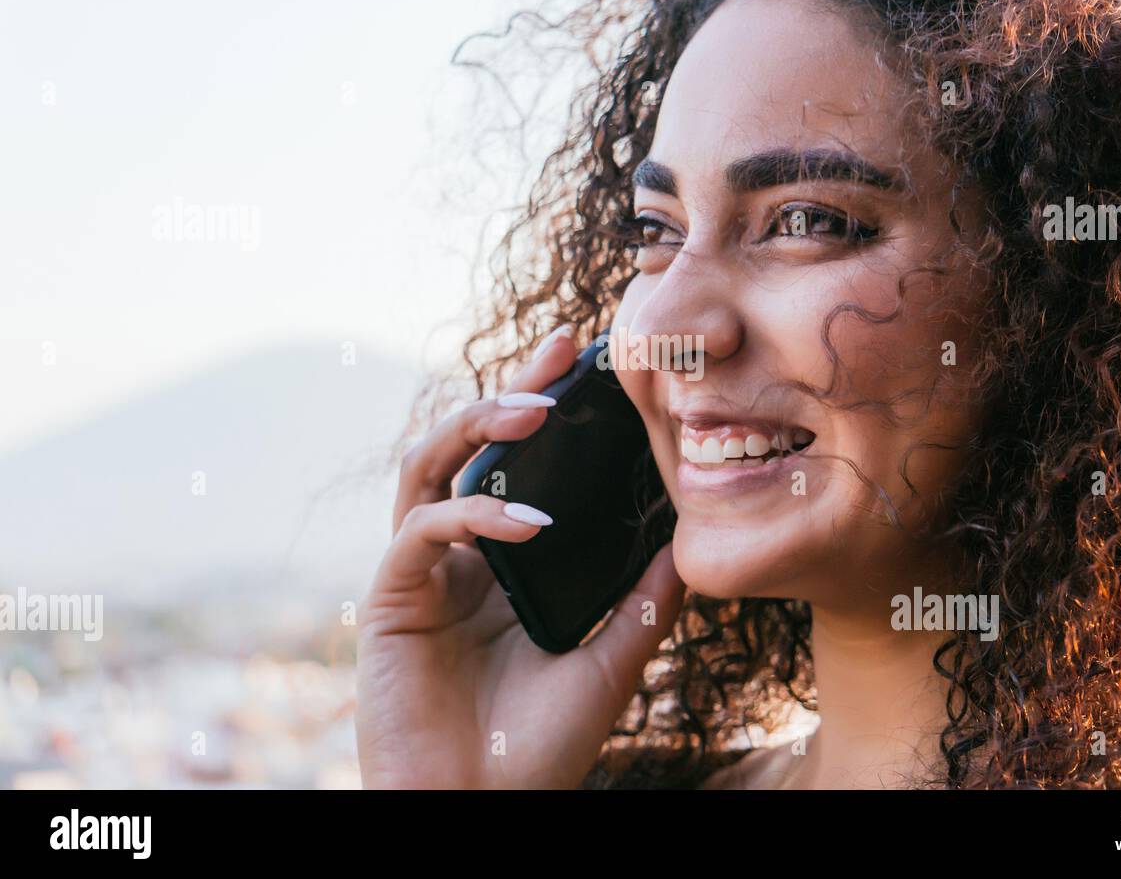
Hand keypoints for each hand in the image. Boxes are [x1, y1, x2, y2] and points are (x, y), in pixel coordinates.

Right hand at [355, 325, 684, 787]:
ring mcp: (421, 574)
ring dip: (475, 426)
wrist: (484, 810)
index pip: (516, 468)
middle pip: (465, 448)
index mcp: (499, 566)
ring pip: (425, 466)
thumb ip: (642, 603)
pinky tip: (529, 525)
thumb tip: (688, 545)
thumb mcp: (612, 663)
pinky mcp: (391, 599)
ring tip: (534, 409)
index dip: (542, 411)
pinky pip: (423, 531)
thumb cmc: (538, 749)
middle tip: (559, 352)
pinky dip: (475, 515)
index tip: (586, 363)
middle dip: (507, 390)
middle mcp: (455, 559)